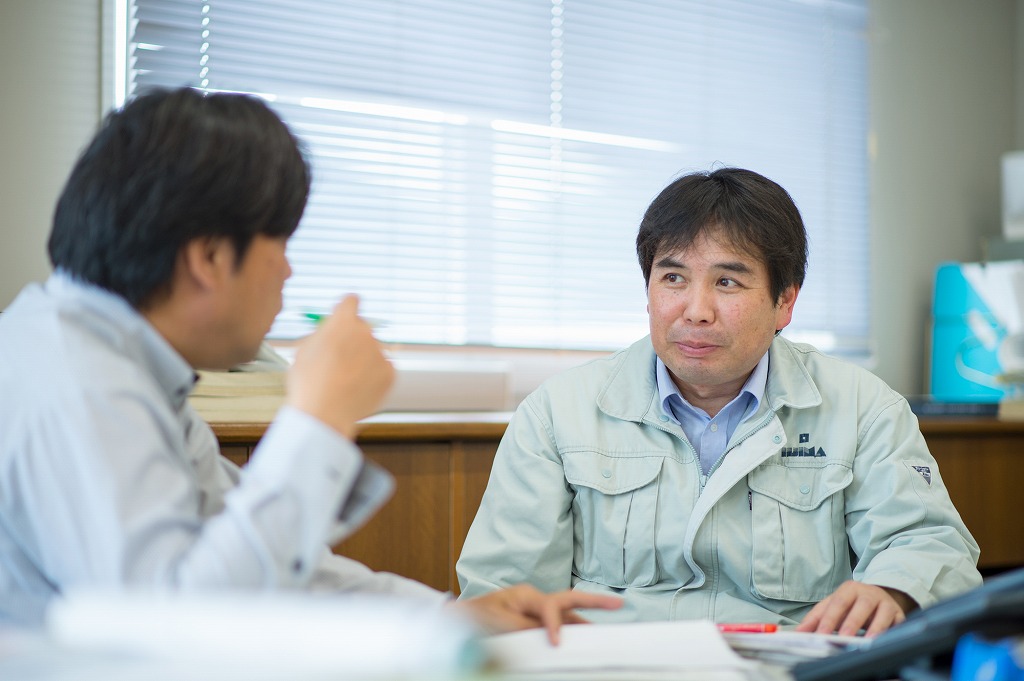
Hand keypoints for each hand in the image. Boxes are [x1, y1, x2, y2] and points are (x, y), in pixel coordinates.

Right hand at [286, 295, 393, 439]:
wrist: (324, 414)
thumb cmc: (308, 382)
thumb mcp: (303, 350)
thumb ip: (321, 334)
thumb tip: (329, 331)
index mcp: (343, 321)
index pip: (351, 301)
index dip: (345, 310)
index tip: (344, 318)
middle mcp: (365, 332)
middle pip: (362, 328)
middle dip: (353, 339)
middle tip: (340, 360)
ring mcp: (380, 352)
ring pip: (372, 351)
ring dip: (362, 361)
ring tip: (344, 382)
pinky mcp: (390, 372)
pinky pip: (382, 369)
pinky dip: (373, 377)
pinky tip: (357, 389)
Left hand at [452, 585, 622, 644]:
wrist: (457, 619)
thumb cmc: (473, 618)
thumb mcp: (496, 622)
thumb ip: (522, 626)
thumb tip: (547, 634)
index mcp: (525, 595)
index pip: (550, 606)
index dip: (557, 624)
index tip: (558, 644)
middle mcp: (534, 600)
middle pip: (569, 599)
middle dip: (595, 601)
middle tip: (619, 604)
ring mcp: (535, 611)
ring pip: (568, 614)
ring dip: (587, 620)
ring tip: (606, 631)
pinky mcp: (533, 623)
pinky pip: (558, 625)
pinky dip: (573, 630)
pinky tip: (583, 639)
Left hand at [795, 581, 915, 636]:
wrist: (879, 597)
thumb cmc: (852, 604)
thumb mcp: (832, 606)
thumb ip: (815, 619)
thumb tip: (799, 632)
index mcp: (849, 589)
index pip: (837, 604)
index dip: (829, 620)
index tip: (820, 634)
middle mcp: (868, 594)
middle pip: (860, 607)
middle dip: (851, 624)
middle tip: (843, 638)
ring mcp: (886, 604)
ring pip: (881, 615)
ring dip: (874, 629)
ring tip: (866, 643)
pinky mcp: (899, 615)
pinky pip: (897, 624)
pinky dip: (891, 633)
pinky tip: (884, 643)